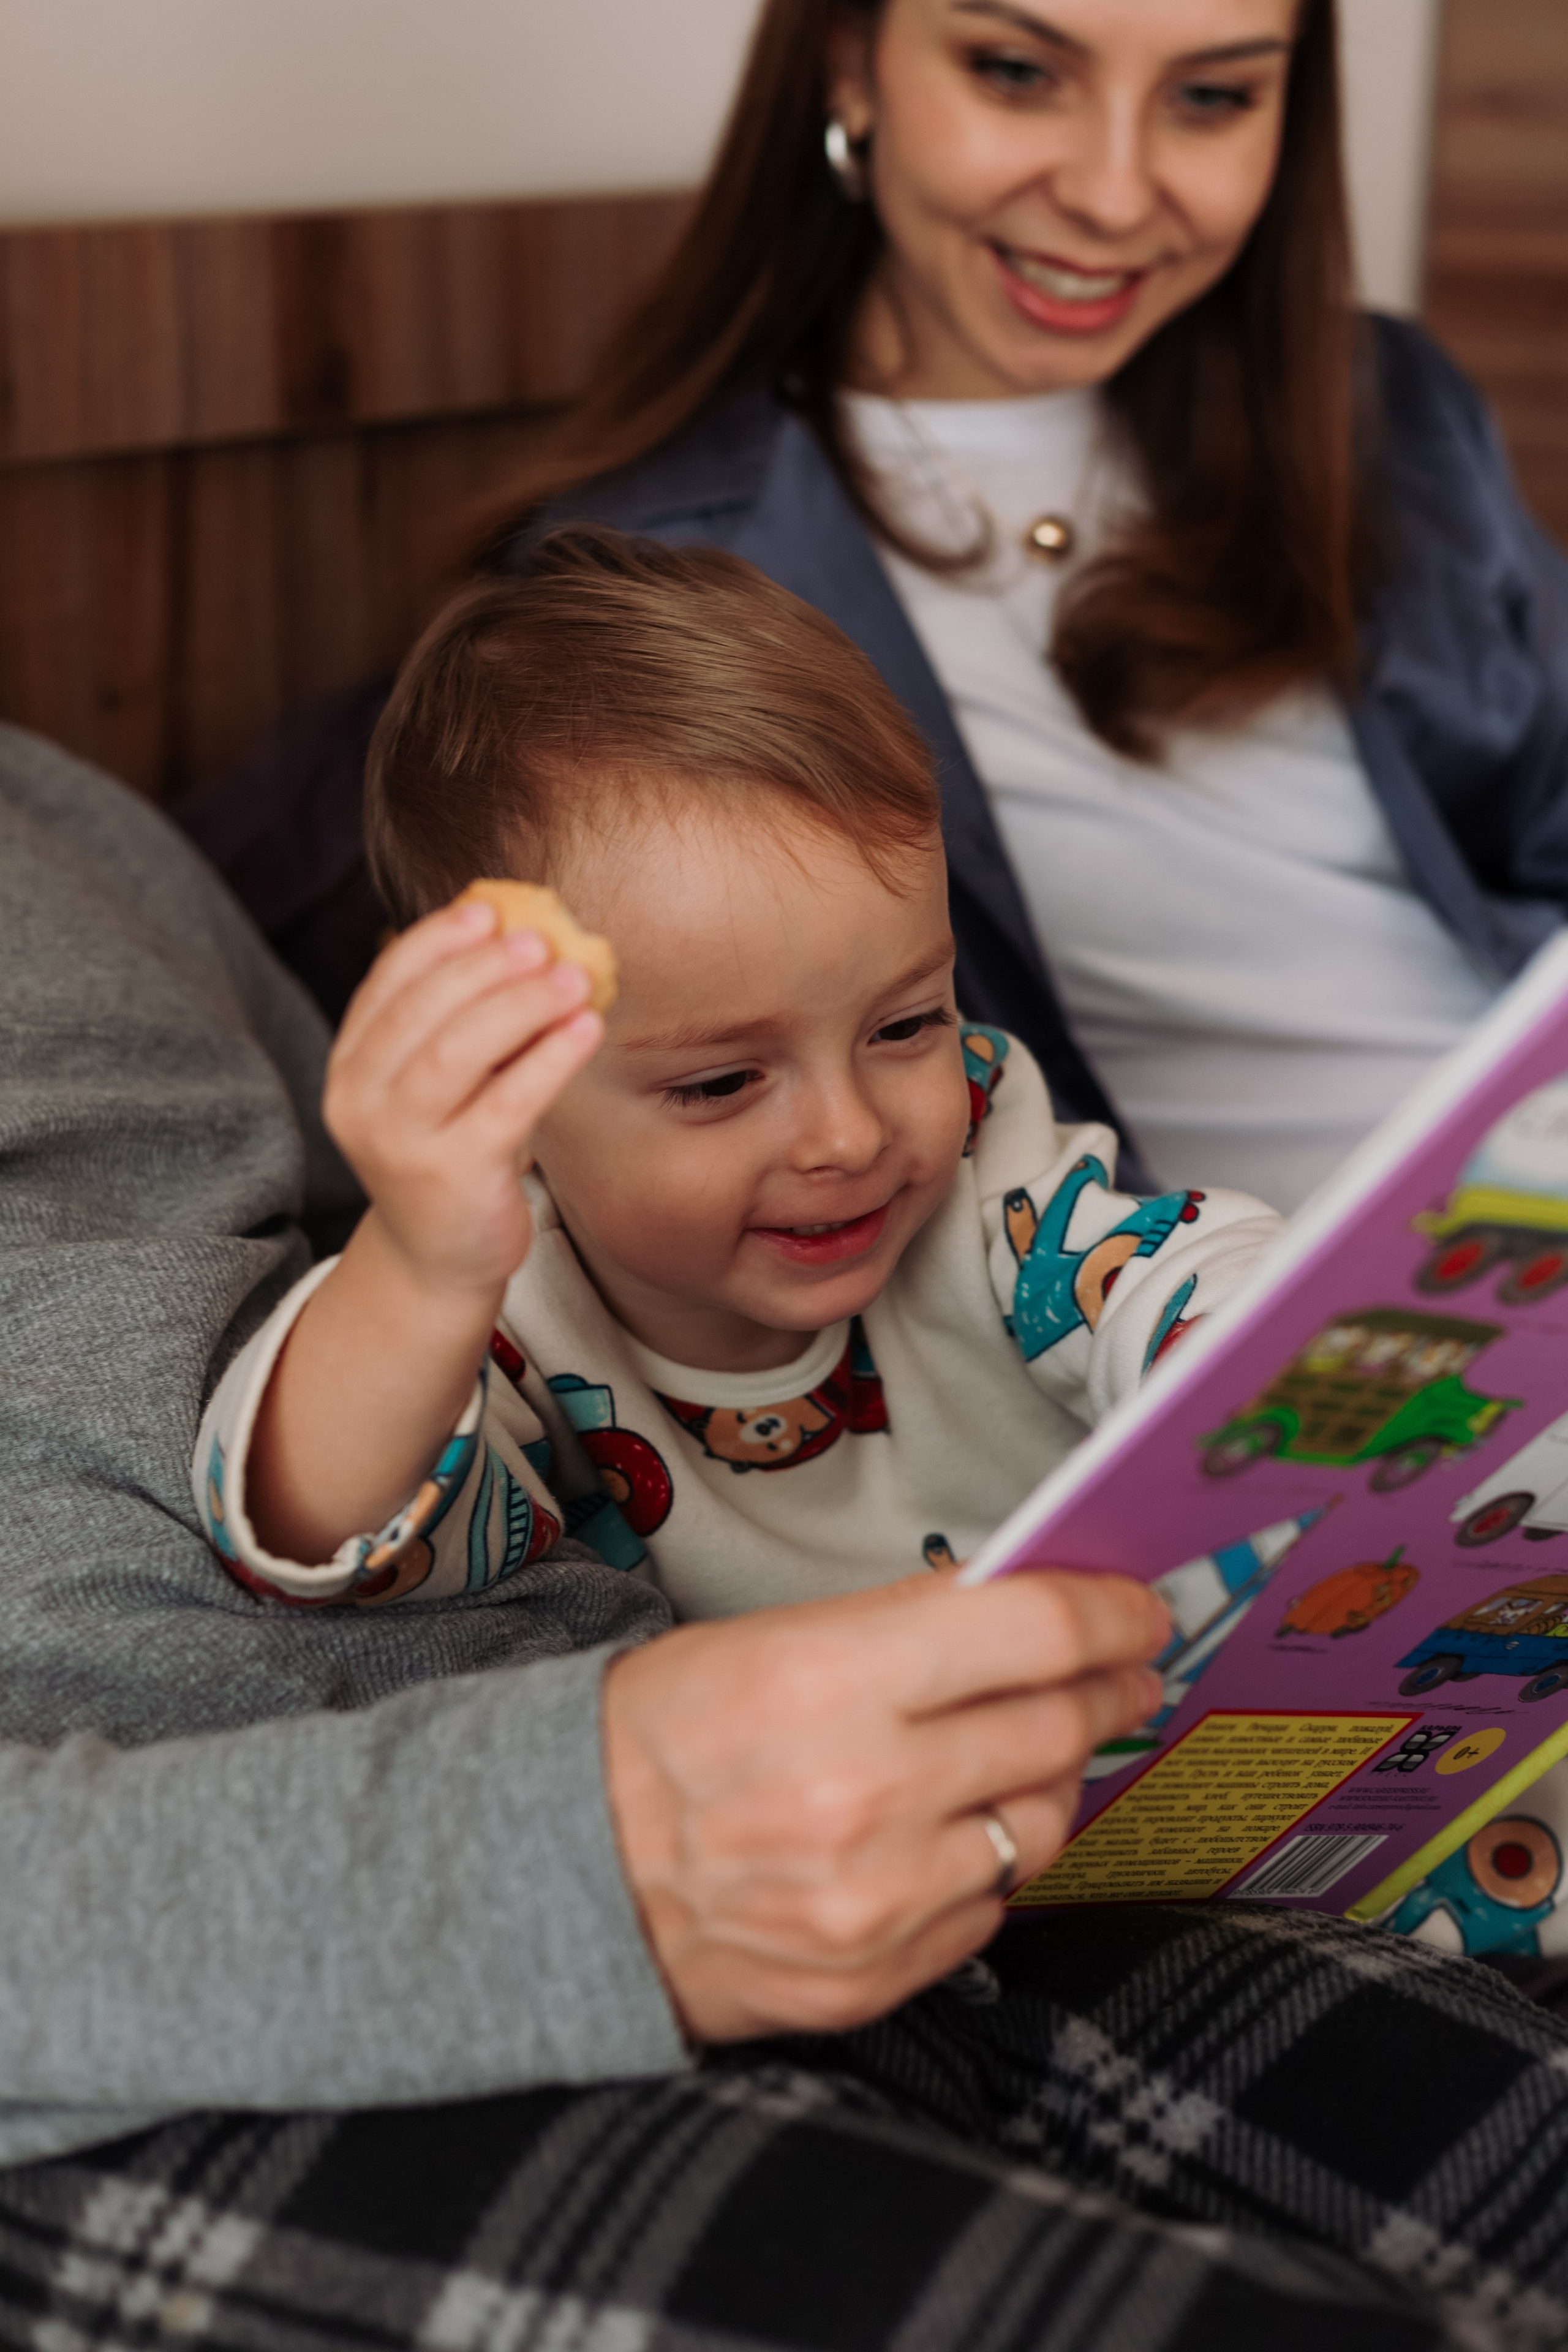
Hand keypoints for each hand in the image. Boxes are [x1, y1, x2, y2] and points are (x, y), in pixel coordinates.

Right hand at [325, 894, 602, 1302]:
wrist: (438, 1256)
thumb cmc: (449, 1149)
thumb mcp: (437, 1084)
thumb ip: (456, 1021)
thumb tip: (522, 936)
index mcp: (349, 1066)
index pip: (384, 985)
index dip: (435, 941)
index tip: (488, 910)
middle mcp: (361, 1102)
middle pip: (420, 1014)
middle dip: (483, 968)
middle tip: (541, 939)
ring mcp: (400, 1143)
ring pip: (456, 1054)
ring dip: (519, 1006)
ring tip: (573, 978)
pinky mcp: (451, 1177)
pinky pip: (506, 1105)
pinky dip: (549, 1060)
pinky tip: (586, 1030)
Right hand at [602, 1568, 1166, 2041]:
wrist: (574, 1871)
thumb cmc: (667, 1737)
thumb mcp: (775, 1639)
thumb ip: (909, 1622)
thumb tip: (1027, 1599)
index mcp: (833, 1684)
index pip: (1033, 1634)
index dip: (1110, 1615)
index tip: (1138, 1610)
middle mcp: (865, 1795)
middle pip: (1055, 1728)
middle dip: (1105, 1691)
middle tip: (1122, 1673)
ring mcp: (878, 1900)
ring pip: (1041, 1827)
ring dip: (1047, 1780)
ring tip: (1012, 1753)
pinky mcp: (880, 1975)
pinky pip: (989, 1907)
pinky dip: (983, 1864)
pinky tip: (940, 1833)